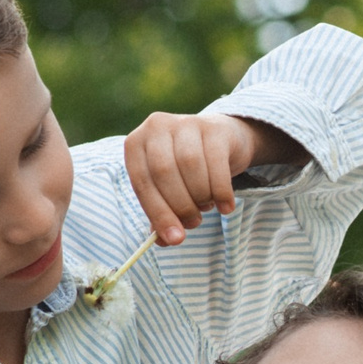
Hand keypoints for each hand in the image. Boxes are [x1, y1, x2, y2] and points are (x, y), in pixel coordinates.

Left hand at [124, 112, 297, 244]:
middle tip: (193, 223)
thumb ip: (162, 215)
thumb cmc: (185, 171)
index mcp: (136, 144)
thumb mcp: (168, 190)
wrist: (220, 140)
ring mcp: (186, 123)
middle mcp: (156, 126)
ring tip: (207, 208)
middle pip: (164, 172)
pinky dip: (221, 192)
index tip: (174, 239)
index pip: (142, 182)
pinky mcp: (214, 127)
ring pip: (191, 166)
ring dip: (201, 197)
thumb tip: (165, 241)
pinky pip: (217, 164)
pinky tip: (226, 206)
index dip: (158, 213)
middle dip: (180, 206)